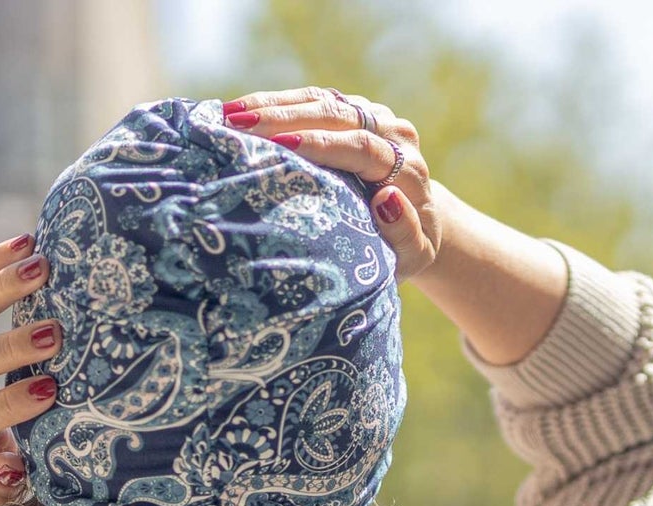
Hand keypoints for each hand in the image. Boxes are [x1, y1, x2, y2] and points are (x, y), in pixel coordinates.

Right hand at [222, 85, 443, 283]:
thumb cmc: (404, 251)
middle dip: (287, 118)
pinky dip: (277, 104)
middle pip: (339, 116)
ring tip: (231, 113)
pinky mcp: (355, 113)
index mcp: (409, 169)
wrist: (421, 222)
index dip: (322, 144)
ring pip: (323, 101)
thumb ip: (405, 234)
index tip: (283, 144)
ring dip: (274, 105)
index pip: (362, 148)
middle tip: (242, 124)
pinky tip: (243, 109)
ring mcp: (374, 118)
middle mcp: (394, 135)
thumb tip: (386, 199)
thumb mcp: (412, 256)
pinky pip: (315, 101)